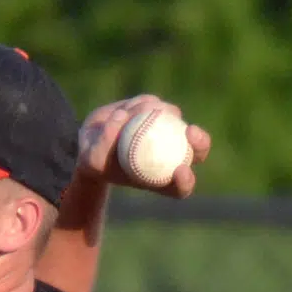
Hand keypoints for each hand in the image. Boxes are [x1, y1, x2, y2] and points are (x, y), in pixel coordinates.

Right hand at [75, 94, 211, 199]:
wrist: (91, 140)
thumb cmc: (94, 160)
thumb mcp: (92, 161)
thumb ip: (102, 148)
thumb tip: (122, 118)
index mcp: (160, 181)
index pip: (181, 187)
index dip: (186, 181)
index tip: (180, 170)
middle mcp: (169, 156)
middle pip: (197, 151)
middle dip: (200, 142)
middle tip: (190, 132)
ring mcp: (167, 132)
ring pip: (174, 119)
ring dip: (153, 115)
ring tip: (125, 117)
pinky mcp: (159, 112)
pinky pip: (157, 104)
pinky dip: (141, 105)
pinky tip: (126, 110)